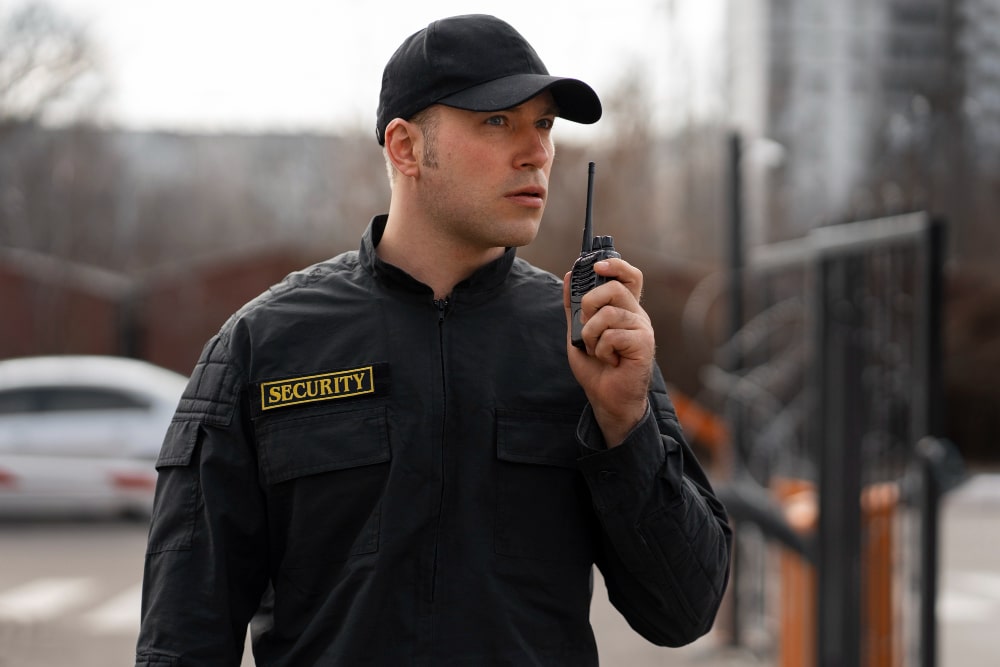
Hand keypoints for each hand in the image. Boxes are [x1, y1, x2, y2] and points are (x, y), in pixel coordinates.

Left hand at [563, 258, 654, 446]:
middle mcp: (636, 315)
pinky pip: (613, 335)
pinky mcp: (644, 344)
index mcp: (624, 309)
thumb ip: (573, 306)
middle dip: (589, 304)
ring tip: (597, 350)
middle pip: (614, 288)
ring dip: (591, 335)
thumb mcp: (577, 332)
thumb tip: (569, 276)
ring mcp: (642, 328)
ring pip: (609, 314)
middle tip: (587, 326)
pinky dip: (601, 350)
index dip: (615, 266)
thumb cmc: (595, 367)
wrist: (606, 398)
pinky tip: (609, 361)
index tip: (596, 266)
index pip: (629, 276)